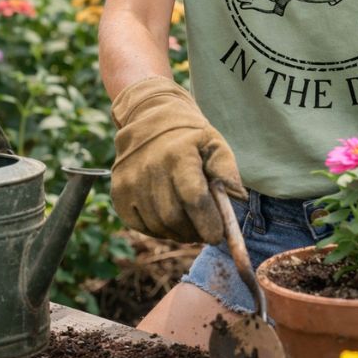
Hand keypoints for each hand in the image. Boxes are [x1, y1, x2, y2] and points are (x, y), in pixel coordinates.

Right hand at [110, 76, 246, 243]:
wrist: (149, 121)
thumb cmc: (188, 137)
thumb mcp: (214, 144)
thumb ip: (227, 171)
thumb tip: (237, 200)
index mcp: (179, 155)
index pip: (194, 199)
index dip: (208, 222)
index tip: (218, 235)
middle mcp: (151, 169)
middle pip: (175, 217)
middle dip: (195, 232)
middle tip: (206, 232)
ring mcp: (131, 183)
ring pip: (159, 226)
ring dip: (179, 233)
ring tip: (190, 224)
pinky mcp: (119, 194)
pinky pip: (142, 226)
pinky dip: (160, 230)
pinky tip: (170, 219)